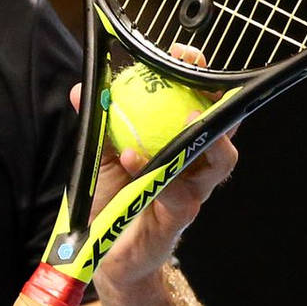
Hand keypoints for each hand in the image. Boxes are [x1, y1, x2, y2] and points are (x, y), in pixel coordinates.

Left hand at [69, 44, 238, 296]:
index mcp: (183, 142)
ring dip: (204, 135)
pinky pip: (179, 194)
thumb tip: (81, 90)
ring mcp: (194, 192)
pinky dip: (157, 172)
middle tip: (195, 76)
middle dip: (219, 96)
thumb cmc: (111, 198)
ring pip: (219, 160)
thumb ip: (98, 124)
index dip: (200, 76)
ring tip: (186, 117)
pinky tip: (134, 158)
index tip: (184, 54)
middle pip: (225, 126)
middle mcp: (197, 164)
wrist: (103, 251)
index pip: (203, 102)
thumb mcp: (101, 154)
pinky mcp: (181, 219)